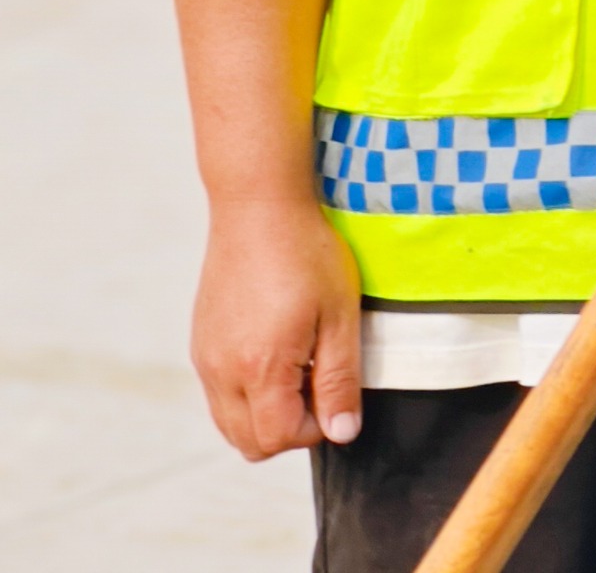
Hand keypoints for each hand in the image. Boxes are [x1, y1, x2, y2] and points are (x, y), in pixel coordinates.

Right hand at [191, 197, 364, 460]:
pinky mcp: (201, 343)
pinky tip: (274, 349)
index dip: (315, 427)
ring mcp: (206, 358)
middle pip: (249, 442)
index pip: (279, 438)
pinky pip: (219, 393)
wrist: (259, 204)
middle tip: (317, 381)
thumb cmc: (306, 251)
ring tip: (298, 364)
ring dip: (265, 414)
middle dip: (288, 429)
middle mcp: (221, 371)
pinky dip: (246, 392)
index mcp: (258, 368)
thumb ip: (339, 380)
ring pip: (230, 423)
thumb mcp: (339, 315)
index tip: (333, 390)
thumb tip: (342, 433)